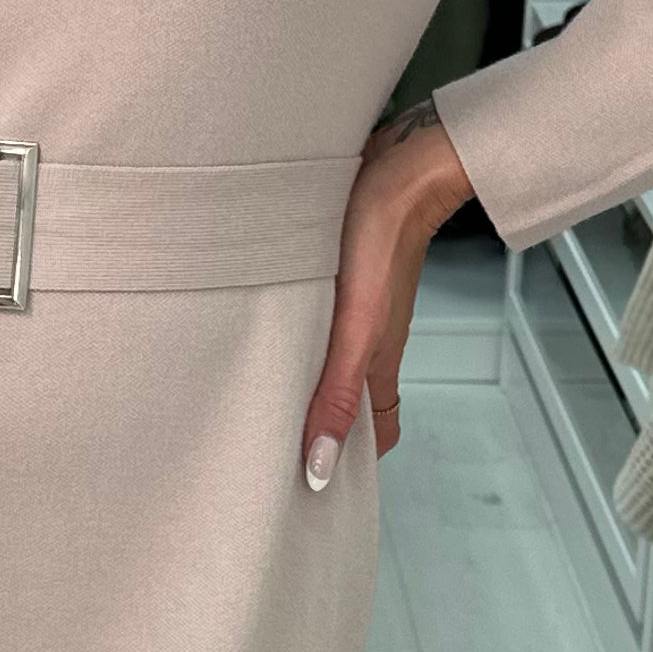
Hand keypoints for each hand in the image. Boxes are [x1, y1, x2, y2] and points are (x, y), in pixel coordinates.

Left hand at [302, 100, 474, 487]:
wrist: (398, 167)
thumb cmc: (379, 243)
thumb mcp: (357, 330)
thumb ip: (337, 394)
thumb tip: (321, 468)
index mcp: (379, 364)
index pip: (377, 431)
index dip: (352, 459)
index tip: (312, 484)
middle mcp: (369, 342)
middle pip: (348, 400)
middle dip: (316, 426)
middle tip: (264, 448)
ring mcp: (356, 309)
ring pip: (331, 360)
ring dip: (301, 381)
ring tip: (253, 400)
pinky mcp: (340, 278)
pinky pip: (320, 323)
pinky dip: (297, 339)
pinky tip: (265, 334)